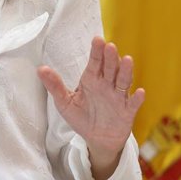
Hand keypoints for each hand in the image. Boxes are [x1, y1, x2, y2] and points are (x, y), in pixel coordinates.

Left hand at [38, 36, 144, 179]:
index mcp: (92, 80)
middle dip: (110, 58)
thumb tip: (40, 69)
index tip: (97, 40)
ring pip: (123, 82)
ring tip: (127, 59)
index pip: (95, 63)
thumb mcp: (65, 102)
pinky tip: (140, 92)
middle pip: (110, 68)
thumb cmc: (82, 117)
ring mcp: (118, 97)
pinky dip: (137, 98)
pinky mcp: (127, 111)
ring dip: (126, 71)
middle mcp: (107, 85)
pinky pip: (133, 104)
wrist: (97, 139)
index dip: (96, 52)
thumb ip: (55, 86)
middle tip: (110, 46)